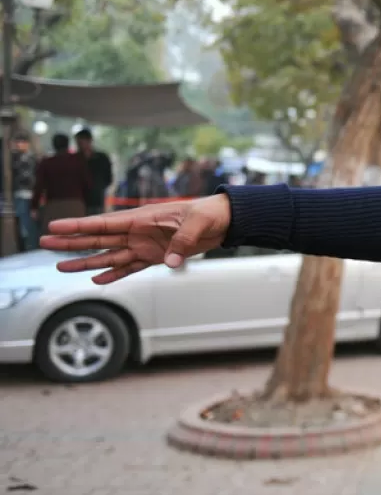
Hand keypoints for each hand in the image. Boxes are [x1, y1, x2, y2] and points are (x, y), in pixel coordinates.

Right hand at [38, 195, 232, 283]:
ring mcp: (144, 245)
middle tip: (45, 243)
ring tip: (61, 268)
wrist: (222, 221)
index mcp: (142, 218)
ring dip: (86, 262)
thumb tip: (170, 262)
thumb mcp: (196, 224)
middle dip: (71, 242)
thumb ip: (181, 242)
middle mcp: (137, 233)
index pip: (104, 223)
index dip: (79, 226)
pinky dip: (114, 274)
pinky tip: (97, 280)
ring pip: (108, 256)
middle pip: (98, 239)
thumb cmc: (207, 214)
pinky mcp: (155, 257)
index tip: (55, 227)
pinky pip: (129, 267)